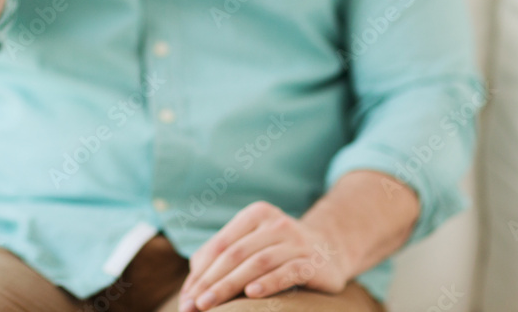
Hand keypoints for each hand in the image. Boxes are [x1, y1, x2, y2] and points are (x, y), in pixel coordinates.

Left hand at [179, 201, 350, 310]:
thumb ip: (223, 256)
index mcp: (256, 214)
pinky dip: (268, 282)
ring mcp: (297, 241)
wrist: (331, 248)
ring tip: (210, 306)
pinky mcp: (314, 262)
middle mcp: (276, 223)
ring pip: (257, 262)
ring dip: (229, 286)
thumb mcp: (253, 243)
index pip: (221, 245)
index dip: (200, 272)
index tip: (186, 297)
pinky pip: (288, 272)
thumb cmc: (279, 250)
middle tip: (193, 306)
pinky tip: (251, 294)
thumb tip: (192, 283)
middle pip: (235, 254)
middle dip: (210, 282)